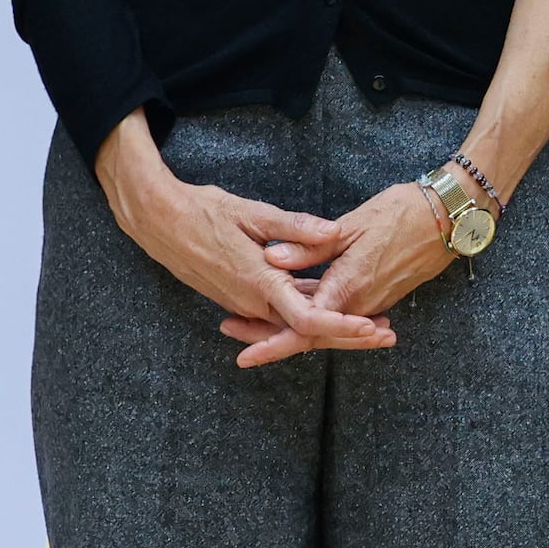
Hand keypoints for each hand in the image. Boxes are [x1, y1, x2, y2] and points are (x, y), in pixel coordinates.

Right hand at [99, 115, 394, 368]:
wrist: (159, 221)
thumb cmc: (204, 212)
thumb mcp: (254, 213)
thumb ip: (295, 228)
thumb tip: (333, 232)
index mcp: (260, 283)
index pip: (307, 318)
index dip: (342, 325)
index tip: (372, 327)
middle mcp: (252, 301)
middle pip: (308, 330)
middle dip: (350, 334)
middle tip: (389, 335)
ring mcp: (244, 302)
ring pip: (294, 324)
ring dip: (332, 327)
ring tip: (373, 325)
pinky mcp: (239, 297)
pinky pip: (278, 314)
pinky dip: (307, 315)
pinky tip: (334, 310)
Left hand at [224, 178, 460, 365]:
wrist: (448, 218)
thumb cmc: (401, 214)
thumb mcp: (350, 226)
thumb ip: (310, 247)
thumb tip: (272, 258)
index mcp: (349, 287)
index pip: (304, 328)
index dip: (271, 343)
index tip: (244, 355)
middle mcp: (360, 304)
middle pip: (310, 336)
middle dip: (270, 339)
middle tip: (233, 333)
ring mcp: (370, 302)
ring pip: (324, 327)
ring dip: (289, 327)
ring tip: (250, 322)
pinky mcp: (377, 295)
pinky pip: (339, 314)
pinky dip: (313, 315)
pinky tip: (292, 305)